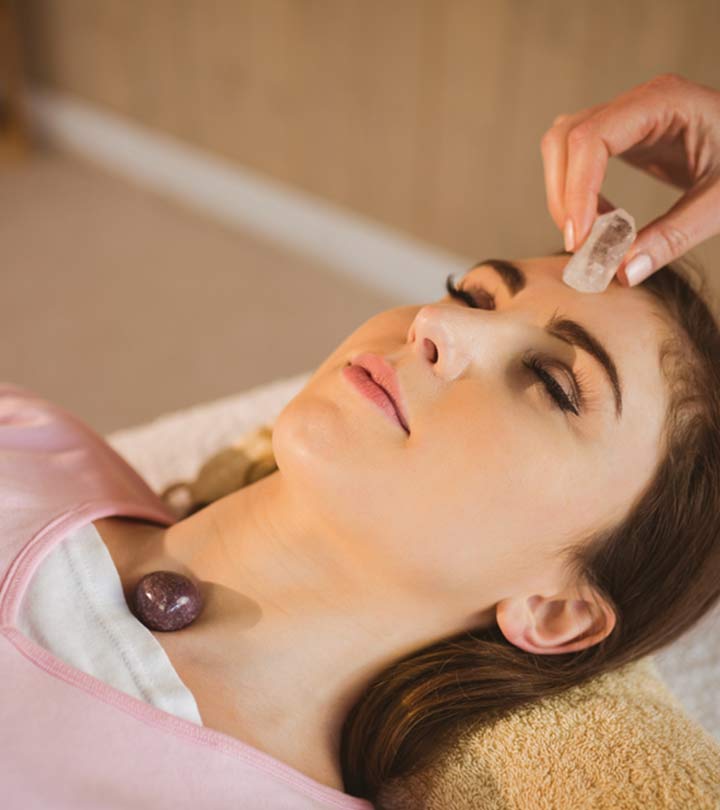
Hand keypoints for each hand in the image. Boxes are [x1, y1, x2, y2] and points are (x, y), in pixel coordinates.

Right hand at [540, 73, 719, 285]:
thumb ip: (674, 236)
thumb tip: (623, 272)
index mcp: (665, 102)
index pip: (593, 138)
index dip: (576, 190)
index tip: (580, 239)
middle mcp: (638, 103)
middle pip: (566, 137)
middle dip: (562, 195)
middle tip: (579, 245)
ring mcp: (628, 117)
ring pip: (563, 146)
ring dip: (564, 194)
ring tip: (591, 236)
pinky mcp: (625, 138)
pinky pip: (580, 159)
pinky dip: (578, 194)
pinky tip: (604, 221)